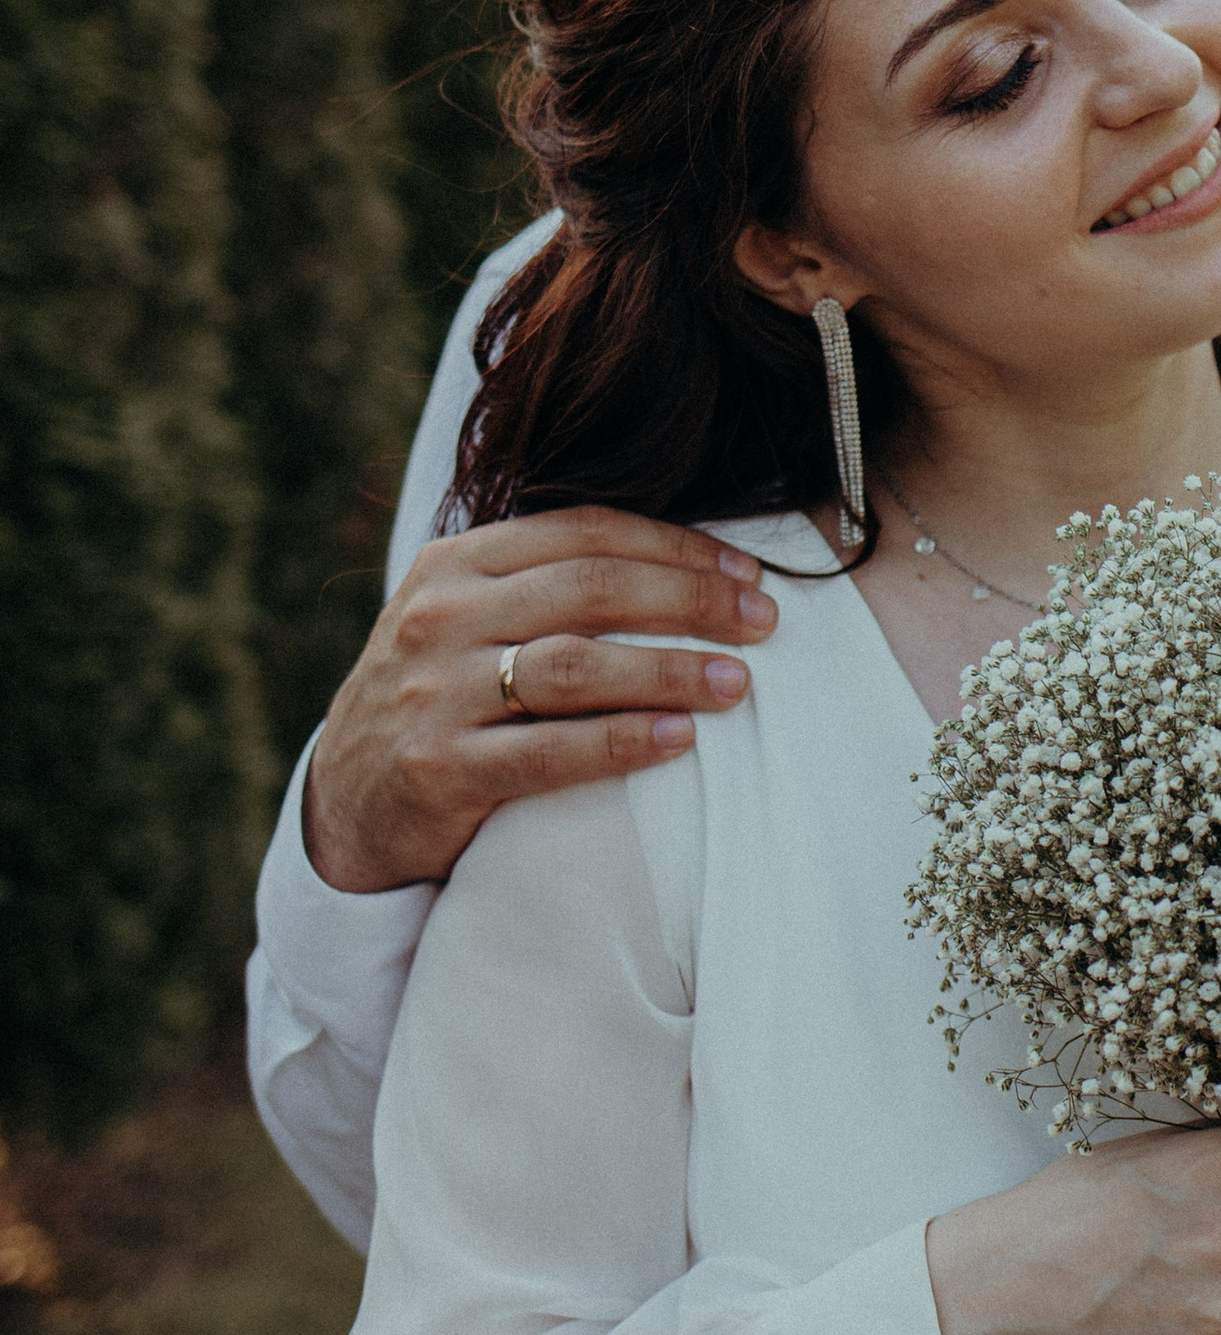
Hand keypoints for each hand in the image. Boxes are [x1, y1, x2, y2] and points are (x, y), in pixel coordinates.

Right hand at [301, 511, 781, 894]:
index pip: (583, 532)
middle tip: (763, 622)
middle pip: (590, 588)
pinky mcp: (438, 770)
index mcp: (455, 564)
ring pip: (575, 665)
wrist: (343, 803)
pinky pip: (549, 751)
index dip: (674, 546)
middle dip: (690, 601)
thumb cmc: (439, 698)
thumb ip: (542, 583)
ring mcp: (434, 694)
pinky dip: (622, 742)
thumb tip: (686, 564)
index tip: (746, 571)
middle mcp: (440, 617)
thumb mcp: (465, 618)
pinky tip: (678, 740)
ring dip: (670, 669)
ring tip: (737, 682)